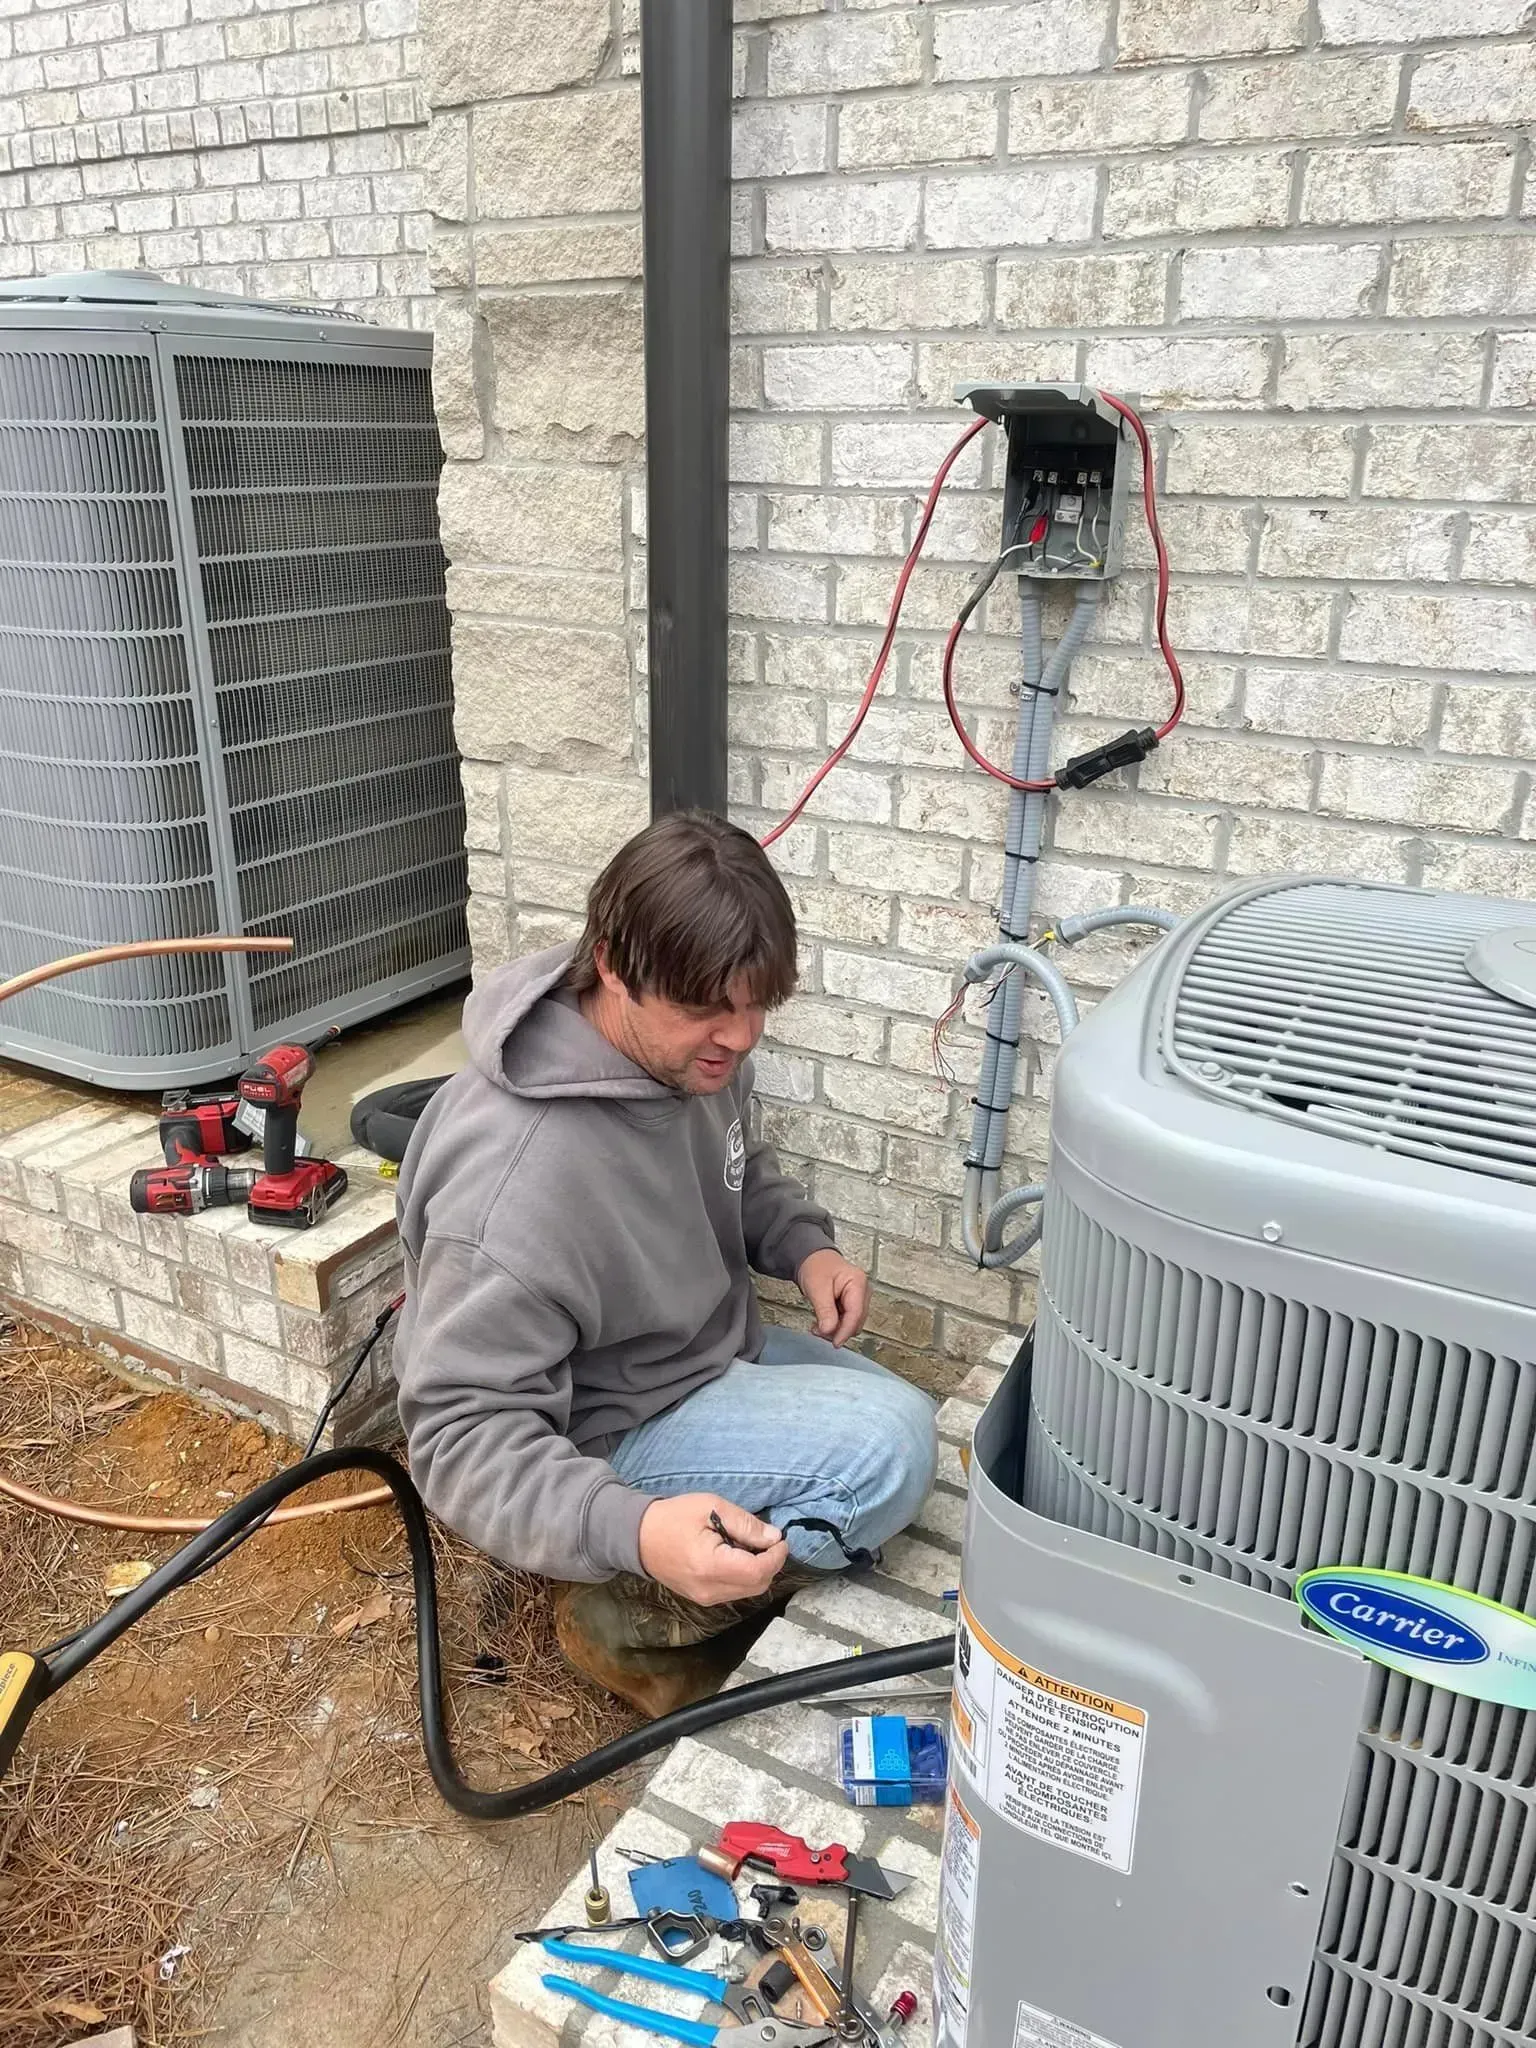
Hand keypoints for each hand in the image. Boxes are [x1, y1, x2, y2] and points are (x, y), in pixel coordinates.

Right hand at [637, 1493, 788, 1604]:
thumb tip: (774, 1538)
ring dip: (757, 1571)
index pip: (758, 1572)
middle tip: (766, 1540)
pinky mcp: (702, 1599)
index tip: (780, 1539)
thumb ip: (745, 1524)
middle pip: (757, 1586)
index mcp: (710, 1566)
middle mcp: (709, 1590)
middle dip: (769, 1564)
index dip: (776, 1556)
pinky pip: (734, 1592)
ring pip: (748, 1591)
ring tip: (747, 1546)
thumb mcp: (711, 1507)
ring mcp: (705, 1598)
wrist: (638, 1537)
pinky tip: (735, 1557)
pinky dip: (743, 1576)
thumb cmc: (673, 1517)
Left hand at [797, 1248, 869, 1345]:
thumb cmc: (816, 1266)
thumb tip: (829, 1331)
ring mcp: (859, 1298)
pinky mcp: (852, 1304)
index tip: (835, 1343)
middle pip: (856, 1321)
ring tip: (817, 1326)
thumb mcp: (817, 1288)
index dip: (846, 1331)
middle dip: (838, 1330)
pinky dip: (835, 1325)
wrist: (812, 1259)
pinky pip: (847, 1320)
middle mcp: (862, 1291)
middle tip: (818, 1331)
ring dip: (835, 1329)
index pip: (856, 1314)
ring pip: (852, 1323)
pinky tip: (822, 1323)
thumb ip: (825, 1310)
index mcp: (857, 1282)